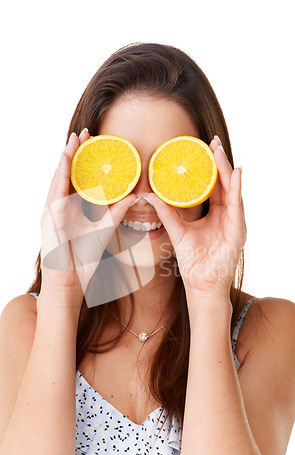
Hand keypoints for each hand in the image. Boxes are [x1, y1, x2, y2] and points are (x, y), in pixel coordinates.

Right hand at [40, 129, 137, 306]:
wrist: (71, 279)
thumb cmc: (83, 258)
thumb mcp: (105, 229)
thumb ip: (118, 212)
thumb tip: (136, 196)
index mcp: (72, 207)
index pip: (77, 177)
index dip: (83, 159)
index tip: (93, 142)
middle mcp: (61, 205)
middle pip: (68, 173)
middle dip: (74, 152)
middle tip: (84, 133)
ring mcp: (52, 210)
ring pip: (59, 178)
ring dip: (66, 158)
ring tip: (74, 140)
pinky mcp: (49, 217)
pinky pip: (55, 192)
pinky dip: (60, 176)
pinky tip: (65, 162)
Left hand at [144, 136, 245, 297]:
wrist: (201, 283)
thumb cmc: (192, 260)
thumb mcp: (176, 230)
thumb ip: (165, 212)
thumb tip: (148, 195)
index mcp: (214, 213)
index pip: (212, 185)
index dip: (208, 167)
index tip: (202, 149)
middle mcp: (226, 214)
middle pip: (223, 183)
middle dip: (219, 162)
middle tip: (211, 142)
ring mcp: (234, 221)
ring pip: (231, 189)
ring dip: (226, 169)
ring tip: (219, 151)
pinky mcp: (238, 230)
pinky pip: (237, 205)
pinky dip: (236, 188)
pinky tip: (235, 172)